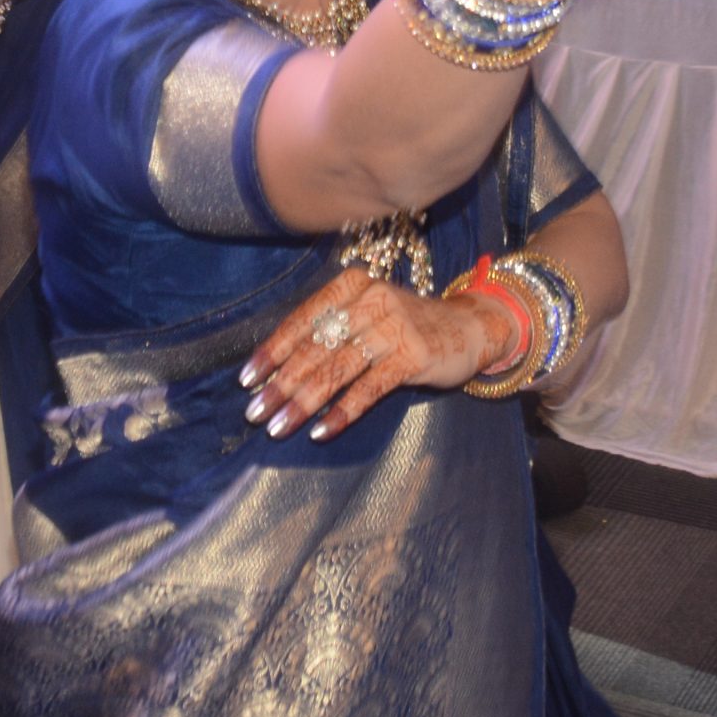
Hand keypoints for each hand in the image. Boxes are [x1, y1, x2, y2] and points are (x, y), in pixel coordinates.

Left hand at [238, 270, 514, 441]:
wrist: (469, 328)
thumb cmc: (404, 326)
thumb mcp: (366, 316)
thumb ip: (330, 332)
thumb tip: (276, 370)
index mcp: (351, 286)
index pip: (302, 319)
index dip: (272, 352)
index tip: (247, 380)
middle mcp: (371, 300)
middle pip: (316, 347)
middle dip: (281, 383)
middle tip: (255, 412)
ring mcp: (395, 327)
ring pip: (338, 369)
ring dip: (304, 402)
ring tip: (279, 426)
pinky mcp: (415, 356)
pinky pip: (369, 388)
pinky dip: (343, 411)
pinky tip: (322, 431)